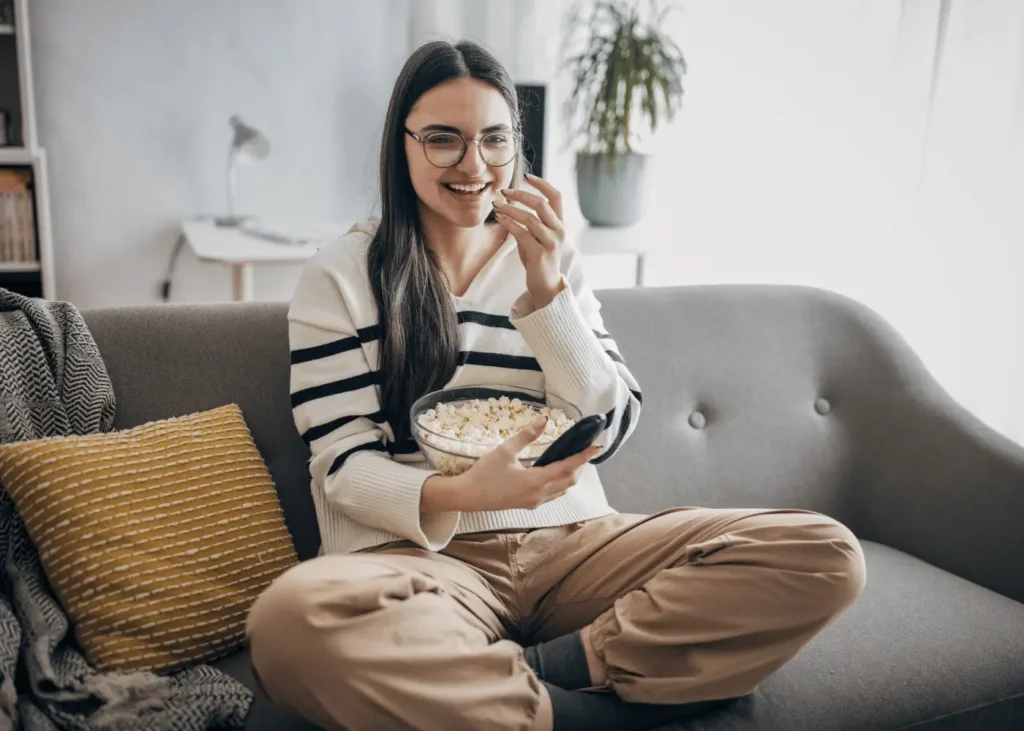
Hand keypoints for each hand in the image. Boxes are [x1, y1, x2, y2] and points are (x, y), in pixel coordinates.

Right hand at [432, 417, 599, 512]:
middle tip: (584, 449)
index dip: (583, 456)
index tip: (597, 446)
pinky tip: (555, 471)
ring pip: (562, 489)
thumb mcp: (505, 450)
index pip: (567, 467)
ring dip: (571, 475)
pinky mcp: (528, 504)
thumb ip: (526, 436)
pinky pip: (553, 494)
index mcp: (535, 480)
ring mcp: (535, 502)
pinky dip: (560, 482)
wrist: (468, 496)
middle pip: (570, 481)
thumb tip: (543, 420)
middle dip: (580, 465)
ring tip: (572, 458)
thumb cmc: (484, 473)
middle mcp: (539, 494)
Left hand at [493, 174, 566, 309]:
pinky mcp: (540, 254)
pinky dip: (509, 224)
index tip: (526, 176)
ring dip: (511, 210)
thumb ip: (530, 220)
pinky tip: (500, 219)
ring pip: (530, 219)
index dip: (542, 184)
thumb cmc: (538, 258)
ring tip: (497, 206)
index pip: (556, 196)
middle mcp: (559, 231)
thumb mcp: (536, 236)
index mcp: (560, 224)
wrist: (545, 284)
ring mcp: (551, 243)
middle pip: (542, 204)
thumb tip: (509, 203)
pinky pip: (522, 234)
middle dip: (521, 195)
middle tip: (504, 192)